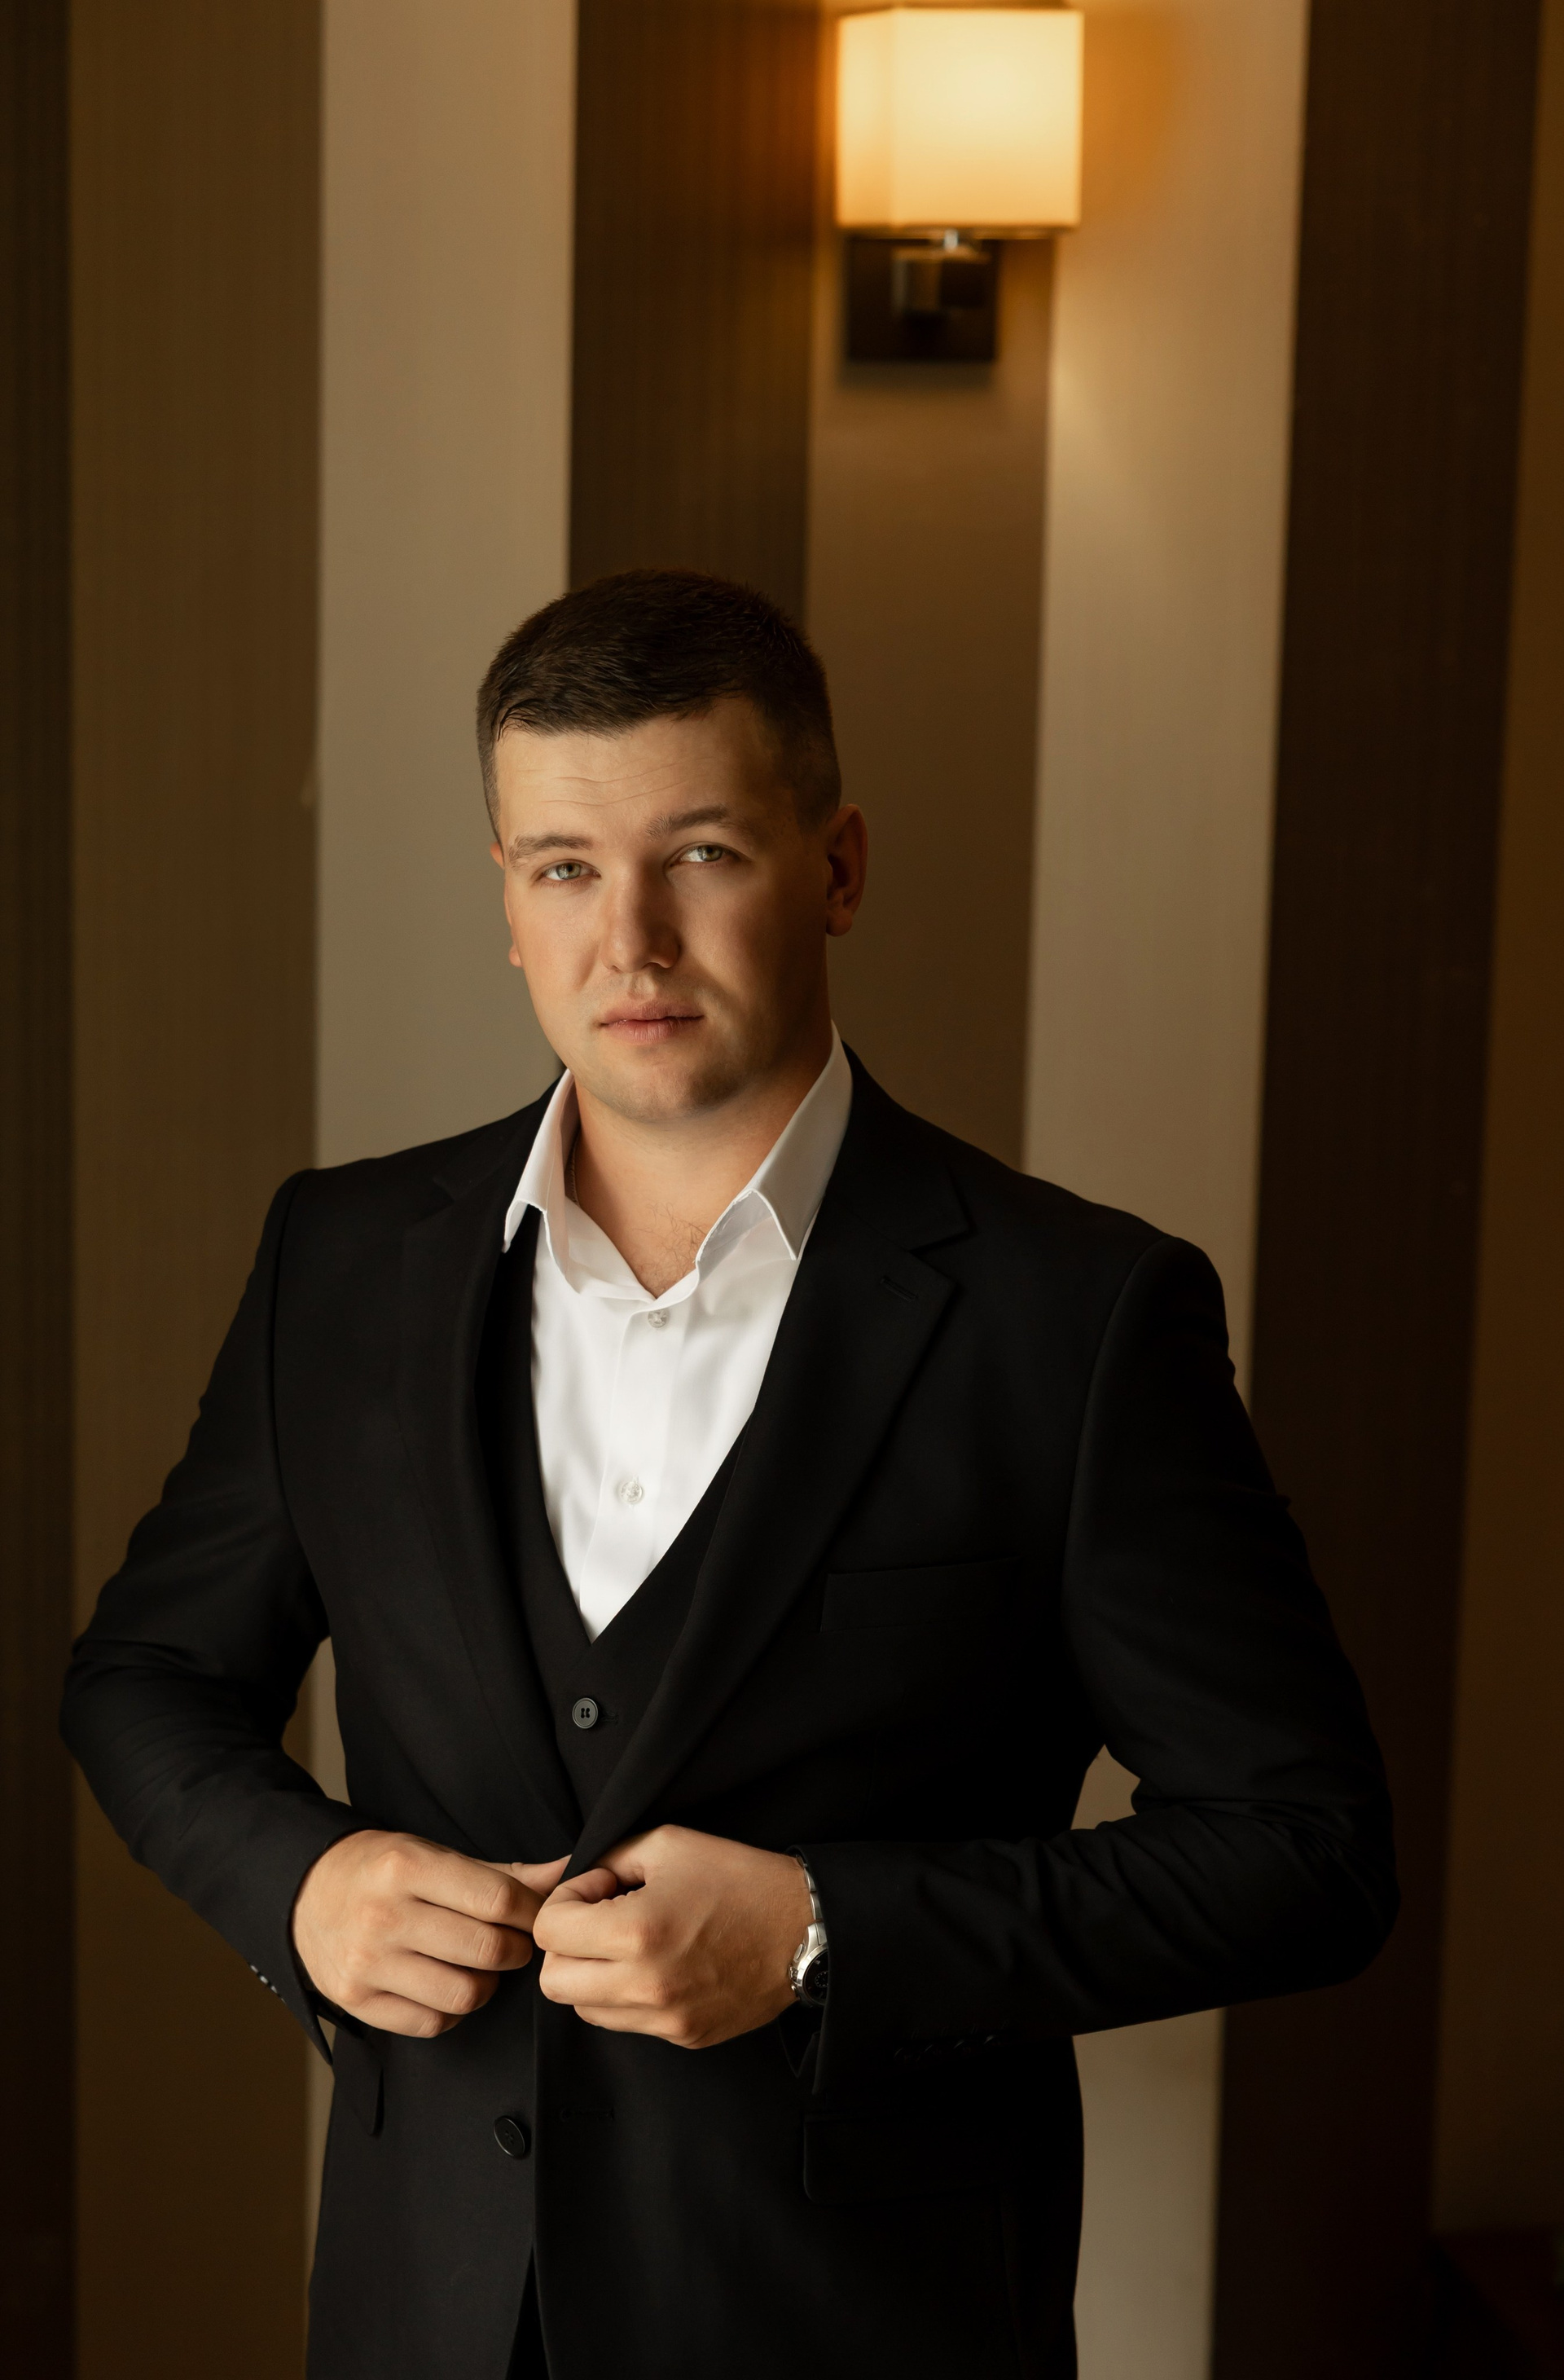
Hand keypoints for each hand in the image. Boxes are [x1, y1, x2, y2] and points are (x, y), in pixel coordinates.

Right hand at [292, 1831, 568, 2038]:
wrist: (306, 1892)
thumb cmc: (384, 1870)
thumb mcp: (437, 1855)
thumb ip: (504, 1873)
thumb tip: (569, 1872)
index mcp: (407, 1866)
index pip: (497, 1900)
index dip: (532, 1914)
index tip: (537, 1917)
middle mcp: (384, 1915)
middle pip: (486, 1950)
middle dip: (516, 1951)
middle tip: (513, 1943)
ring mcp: (367, 1962)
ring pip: (464, 1995)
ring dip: (486, 1984)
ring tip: (477, 1965)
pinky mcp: (356, 2000)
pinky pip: (431, 2024)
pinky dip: (451, 2011)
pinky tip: (444, 1985)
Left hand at [533, 1824, 812, 2049]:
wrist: (805, 1929)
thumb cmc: (741, 1880)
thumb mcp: (669, 1844)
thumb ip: (610, 1857)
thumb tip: (575, 1879)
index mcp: (637, 1932)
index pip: (550, 1932)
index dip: (566, 1901)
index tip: (599, 1888)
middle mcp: (645, 1985)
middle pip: (554, 1982)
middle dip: (566, 1945)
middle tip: (600, 1919)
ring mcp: (664, 2019)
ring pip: (584, 2009)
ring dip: (591, 1975)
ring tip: (629, 1943)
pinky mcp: (682, 2037)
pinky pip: (625, 2022)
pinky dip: (625, 1995)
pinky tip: (656, 1964)